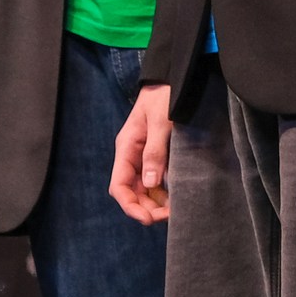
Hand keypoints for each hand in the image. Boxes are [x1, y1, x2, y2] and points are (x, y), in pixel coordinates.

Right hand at [109, 85, 172, 224]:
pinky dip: (164, 191)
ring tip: (174, 211)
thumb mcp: (160, 121)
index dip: (130, 205)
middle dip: (147, 207)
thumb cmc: (164, 95)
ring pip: (145, 188)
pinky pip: (157, 178)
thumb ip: (154, 150)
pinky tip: (176, 197)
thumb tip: (151, 182)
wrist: (174, 77)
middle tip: (168, 217)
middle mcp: (132, 155)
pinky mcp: (159, 153)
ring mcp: (145, 155)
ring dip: (156, 202)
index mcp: (126, 148)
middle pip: (133, 191)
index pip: (120, 186)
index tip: (147, 219)